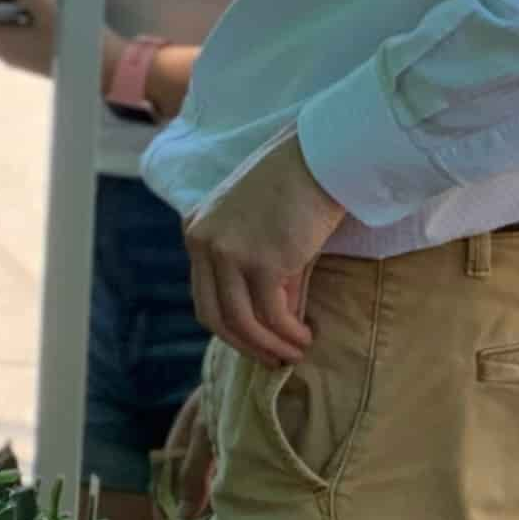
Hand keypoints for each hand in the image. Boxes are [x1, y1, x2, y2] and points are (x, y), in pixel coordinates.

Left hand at [185, 133, 345, 366]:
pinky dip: (288, 333)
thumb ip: (260, 276)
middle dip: (245, 345)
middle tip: (273, 361)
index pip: (203, 294)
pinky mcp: (259, 261)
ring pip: (241, 320)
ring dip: (269, 345)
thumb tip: (275, 327)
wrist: (322, 158)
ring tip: (296, 353)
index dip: (229, 327)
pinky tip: (305, 336)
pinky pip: (270, 314)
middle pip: (213, 314)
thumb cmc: (300, 190)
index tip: (256, 343)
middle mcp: (203, 242)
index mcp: (196, 231)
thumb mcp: (266, 234)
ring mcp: (228, 252)